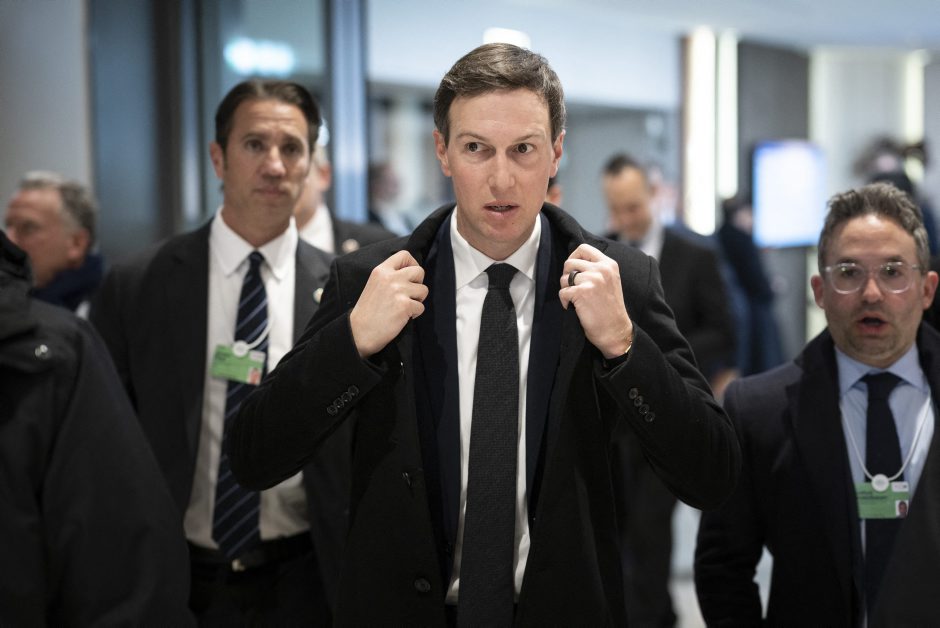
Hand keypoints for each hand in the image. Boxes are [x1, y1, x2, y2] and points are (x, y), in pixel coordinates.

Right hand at [350, 250, 427, 357]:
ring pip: (424, 290)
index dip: (412, 264)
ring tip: (404, 306)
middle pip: (419, 271)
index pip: (405, 254)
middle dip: (418, 283)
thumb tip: (411, 271)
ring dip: (418, 300)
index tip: (411, 276)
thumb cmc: (367, 311)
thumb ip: (389, 276)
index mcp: (381, 270)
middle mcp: (390, 277)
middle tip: (409, 294)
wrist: (359, 332)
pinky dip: (415, 314)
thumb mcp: (374, 284)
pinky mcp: (405, 305)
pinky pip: (421, 307)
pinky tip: (402, 317)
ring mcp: (398, 291)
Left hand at [559, 243, 632, 358]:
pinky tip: (573, 308)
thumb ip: (596, 269)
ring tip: (575, 299)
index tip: (572, 270)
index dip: (573, 257)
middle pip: (570, 262)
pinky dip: (564, 302)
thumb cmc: (610, 309)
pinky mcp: (582, 292)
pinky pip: (562, 292)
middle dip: (566, 276)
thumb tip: (573, 262)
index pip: (583, 248)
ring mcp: (592, 280)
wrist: (615, 331)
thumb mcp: (610, 281)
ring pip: (564, 278)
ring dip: (565, 289)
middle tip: (573, 288)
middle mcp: (601, 269)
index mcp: (609, 264)